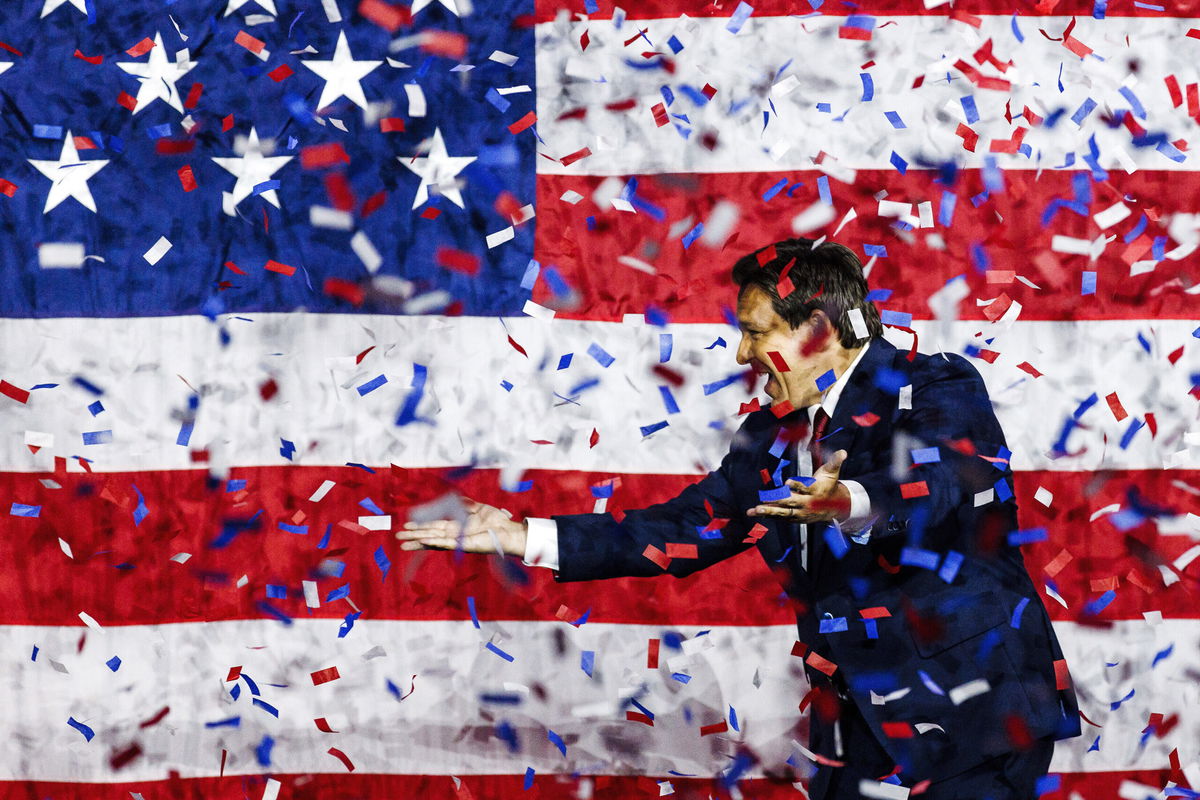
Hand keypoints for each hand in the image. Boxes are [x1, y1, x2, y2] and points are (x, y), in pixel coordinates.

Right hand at [396, 498, 527, 557]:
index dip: (421, 527)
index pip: (434, 527)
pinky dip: (435, 541)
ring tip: (404, 544)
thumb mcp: (479, 508)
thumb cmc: (496, 521)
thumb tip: (455, 499)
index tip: (407, 527)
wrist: (509, 531)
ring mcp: (459, 541)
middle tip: (398, 539)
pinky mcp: (466, 544)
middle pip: (430, 535)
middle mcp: (455, 535)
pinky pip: (448, 543)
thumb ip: (466, 504)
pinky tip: (424, 540)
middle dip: (414, 536)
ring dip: (420, 541)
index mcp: (457, 527)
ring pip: (435, 540)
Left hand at [748, 450, 850, 522]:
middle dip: (776, 502)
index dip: (797, 485)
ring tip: (755, 510)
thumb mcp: (832, 472)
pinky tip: (755, 512)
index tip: (787, 482)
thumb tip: (843, 452)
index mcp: (816, 491)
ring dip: (769, 511)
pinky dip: (769, 515)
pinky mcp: (796, 517)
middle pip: (791, 503)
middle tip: (762, 502)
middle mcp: (807, 503)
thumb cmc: (829, 485)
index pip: (806, 488)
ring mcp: (801, 512)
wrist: (835, 507)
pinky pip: (781, 516)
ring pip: (784, 512)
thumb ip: (835, 461)